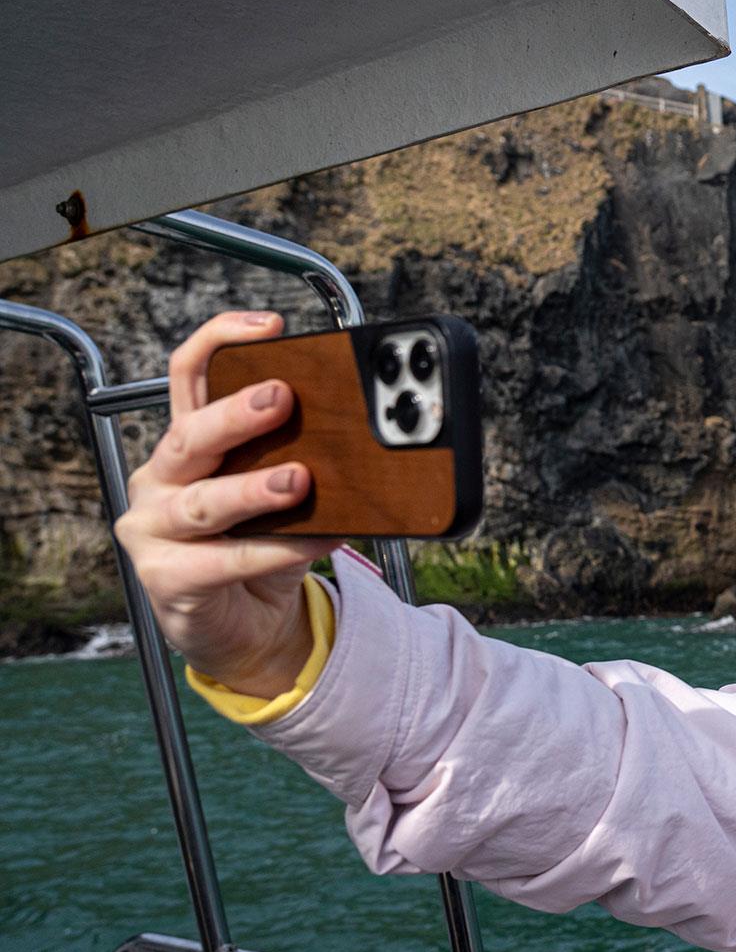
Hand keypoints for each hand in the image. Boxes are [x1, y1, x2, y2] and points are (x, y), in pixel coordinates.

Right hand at [114, 311, 341, 695]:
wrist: (247, 626)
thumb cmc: (261, 548)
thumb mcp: (283, 497)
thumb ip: (305, 460)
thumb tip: (367, 437)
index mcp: (188, 444)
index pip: (188, 374)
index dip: (219, 340)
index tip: (269, 325)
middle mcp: (160, 479)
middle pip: (188, 434)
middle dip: (236, 414)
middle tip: (282, 398)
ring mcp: (153, 529)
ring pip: (202, 501)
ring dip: (253, 489)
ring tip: (300, 480)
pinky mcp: (166, 579)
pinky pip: (222, 561)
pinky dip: (273, 552)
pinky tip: (312, 543)